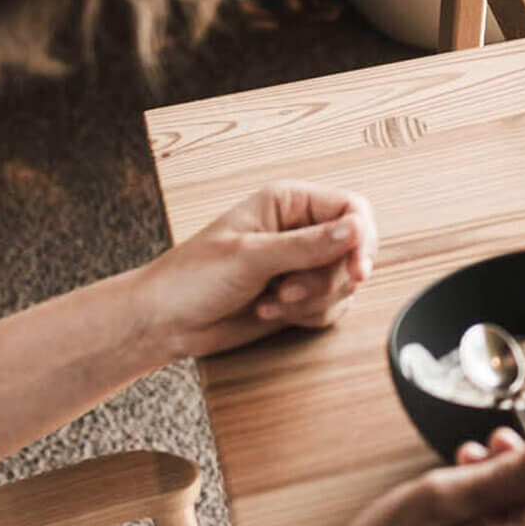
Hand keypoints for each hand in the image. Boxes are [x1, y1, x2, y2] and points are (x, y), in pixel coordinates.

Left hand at [135, 182, 376, 361]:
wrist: (163, 322)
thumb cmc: (190, 277)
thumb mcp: (250, 256)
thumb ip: (307, 244)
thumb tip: (355, 229)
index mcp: (290, 203)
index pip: (351, 208)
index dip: (361, 238)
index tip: (357, 268)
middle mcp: (300, 230)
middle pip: (353, 249)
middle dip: (327, 278)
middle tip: (291, 289)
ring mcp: (300, 264)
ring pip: (343, 283)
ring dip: (312, 300)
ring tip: (273, 299)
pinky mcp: (298, 295)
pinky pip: (330, 307)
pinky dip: (306, 316)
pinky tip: (270, 310)